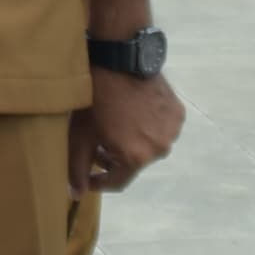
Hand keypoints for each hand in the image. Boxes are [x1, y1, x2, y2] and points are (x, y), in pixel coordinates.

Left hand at [72, 68, 183, 195]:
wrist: (121, 58)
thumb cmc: (96, 98)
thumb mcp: (80, 134)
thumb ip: (77, 168)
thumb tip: (76, 195)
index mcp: (136, 158)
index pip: (117, 182)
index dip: (98, 182)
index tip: (86, 177)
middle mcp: (159, 149)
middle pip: (133, 164)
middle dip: (114, 159)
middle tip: (97, 147)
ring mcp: (172, 131)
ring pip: (148, 147)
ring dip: (133, 143)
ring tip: (116, 128)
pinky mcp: (178, 113)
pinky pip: (161, 129)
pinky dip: (147, 128)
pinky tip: (133, 114)